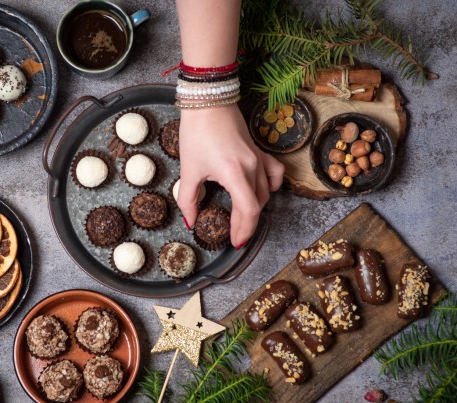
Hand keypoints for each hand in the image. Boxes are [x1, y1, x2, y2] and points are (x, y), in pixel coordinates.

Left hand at [177, 104, 283, 247]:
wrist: (208, 101)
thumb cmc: (197, 132)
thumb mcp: (189, 169)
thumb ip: (188, 199)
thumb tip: (190, 221)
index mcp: (235, 173)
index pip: (249, 210)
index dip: (243, 229)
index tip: (235, 241)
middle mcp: (253, 167)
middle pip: (257, 204)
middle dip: (246, 223)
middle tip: (234, 234)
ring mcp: (259, 158)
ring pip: (266, 191)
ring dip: (255, 207)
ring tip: (242, 217)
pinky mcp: (259, 150)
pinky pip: (274, 172)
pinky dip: (270, 185)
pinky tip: (262, 191)